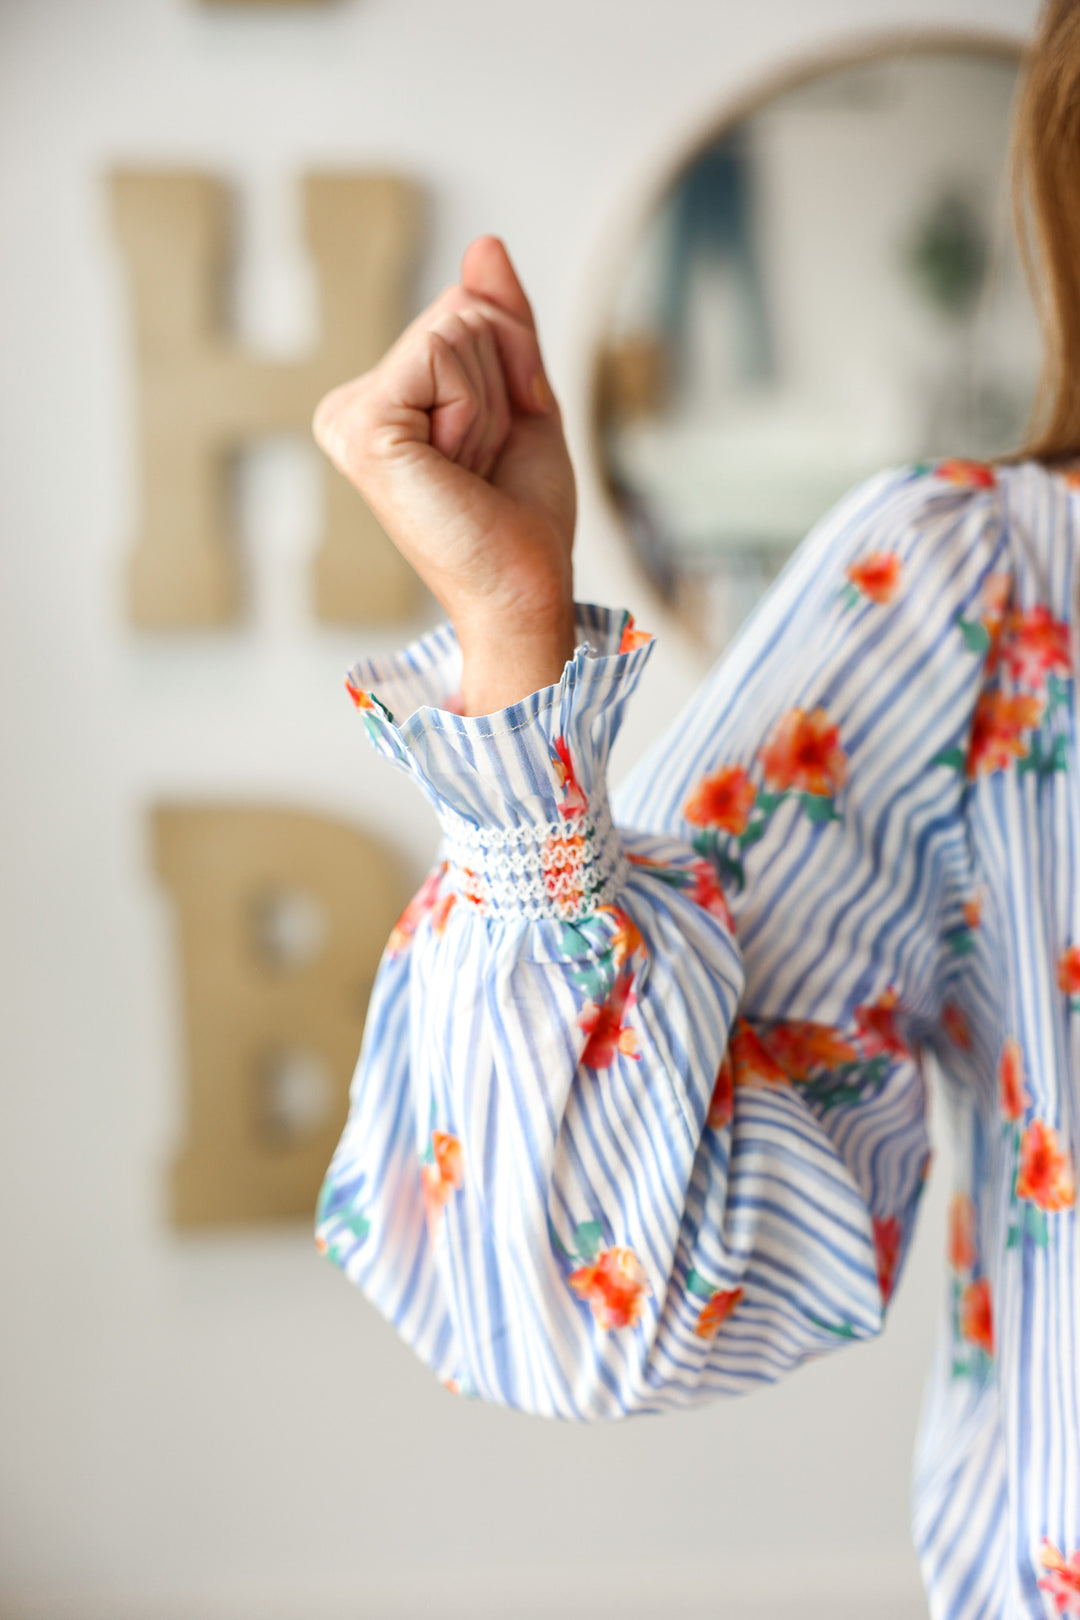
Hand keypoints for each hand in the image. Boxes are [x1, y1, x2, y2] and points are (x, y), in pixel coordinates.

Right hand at [313, 237, 576, 712]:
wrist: (525, 586)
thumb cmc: (521, 513)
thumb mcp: (520, 398)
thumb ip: (502, 322)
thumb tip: (483, 246)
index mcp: (380, 401)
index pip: (461, 311)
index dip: (511, 364)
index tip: (495, 443)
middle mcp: (350, 406)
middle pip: (458, 311)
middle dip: (502, 379)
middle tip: (484, 462)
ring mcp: (349, 417)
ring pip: (456, 328)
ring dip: (492, 402)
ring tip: (471, 469)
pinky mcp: (363, 426)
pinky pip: (442, 352)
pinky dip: (476, 408)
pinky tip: (456, 466)